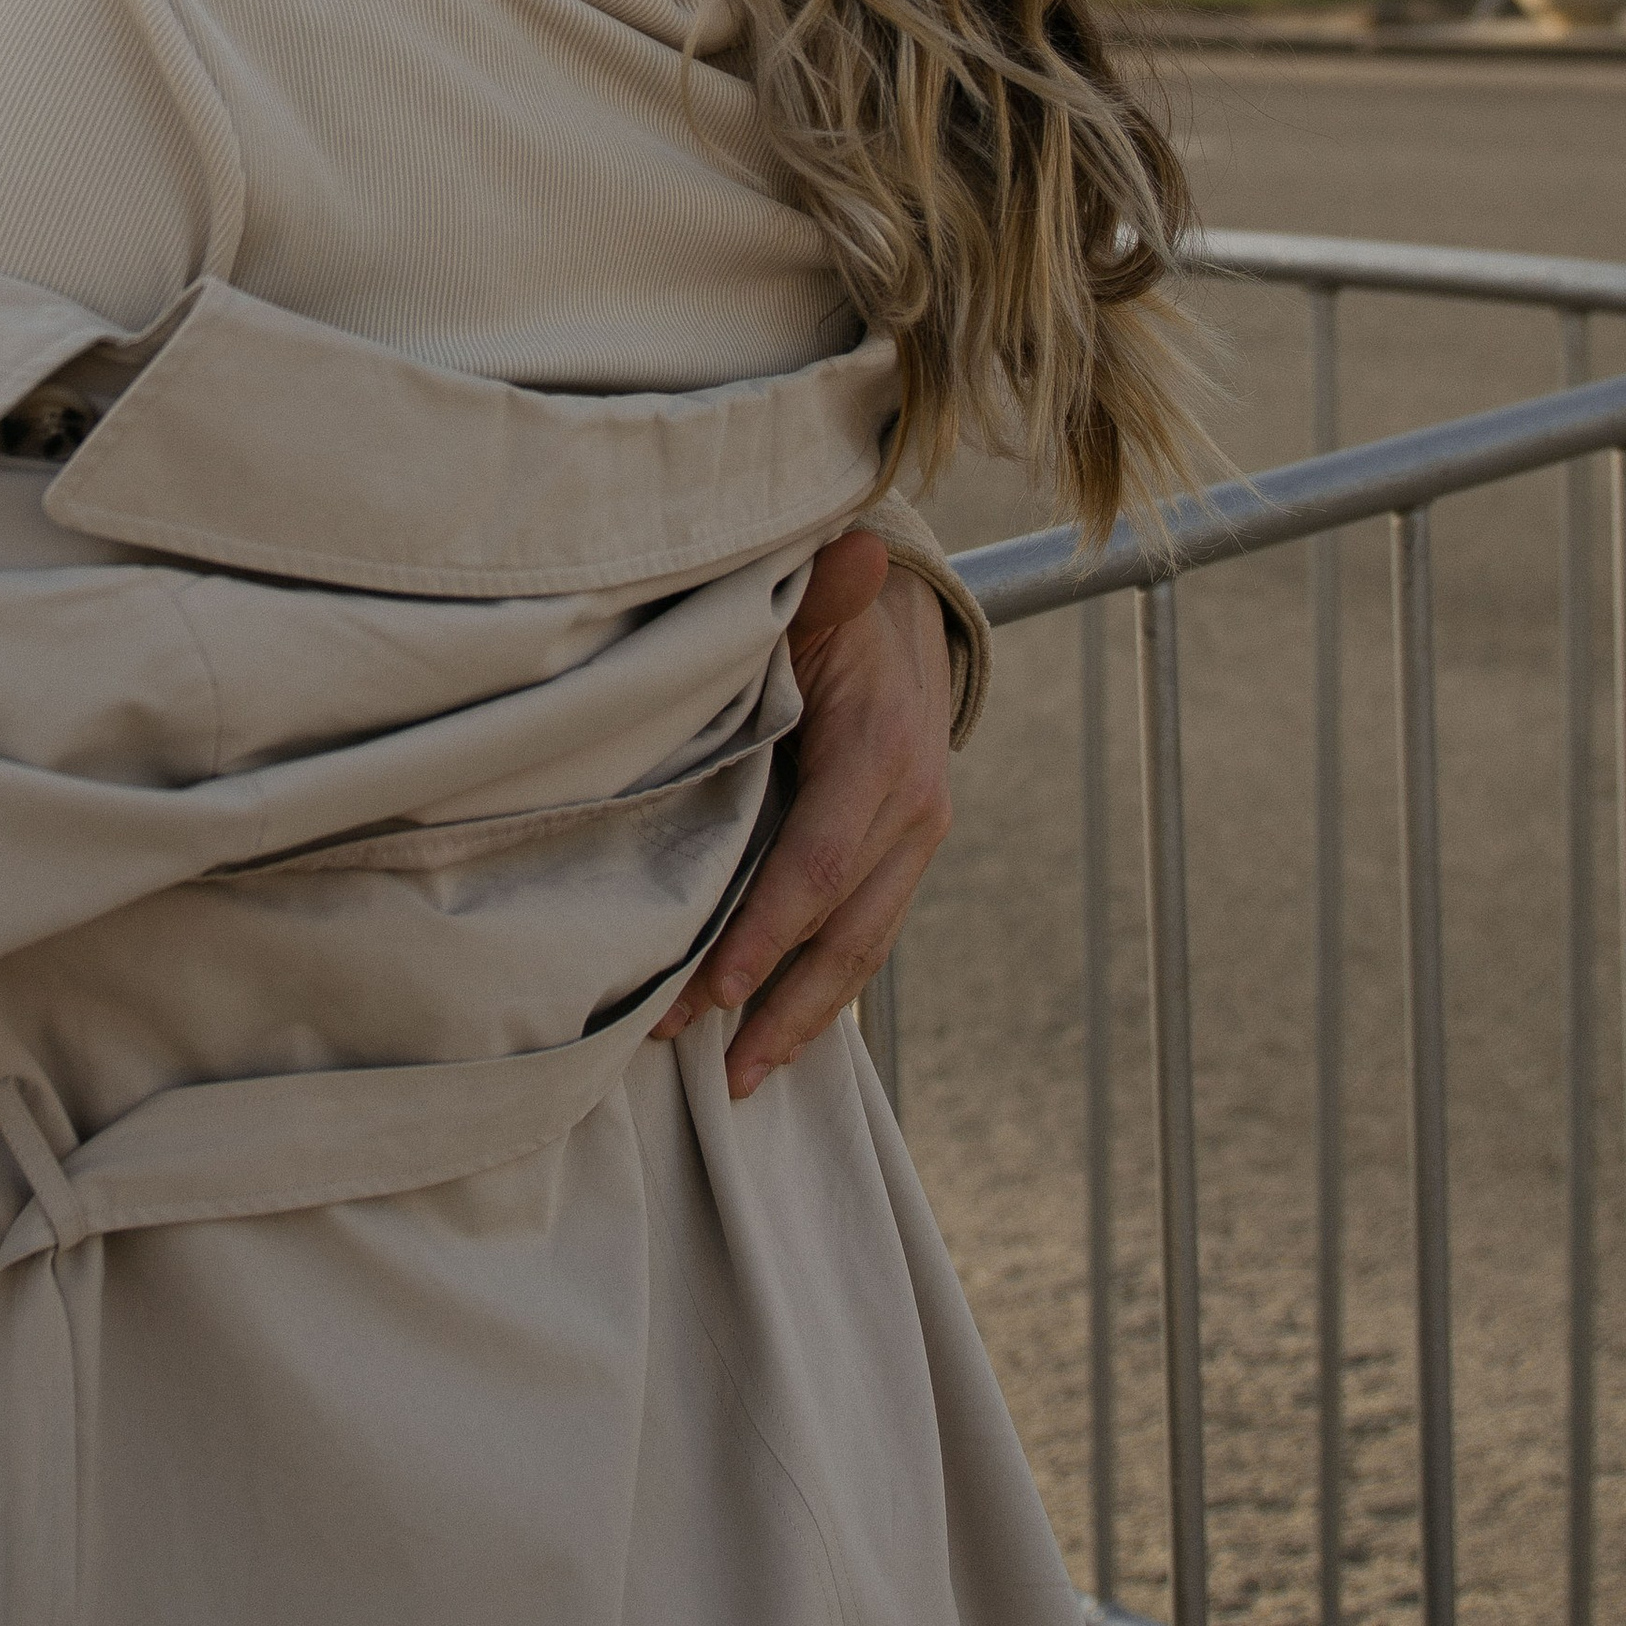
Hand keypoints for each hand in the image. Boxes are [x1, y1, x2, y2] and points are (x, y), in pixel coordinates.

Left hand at [652, 530, 953, 1100]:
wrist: (908, 609)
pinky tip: (783, 1032)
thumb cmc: (836, 605)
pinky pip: (867, 934)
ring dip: (805, 1018)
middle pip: (846, 933)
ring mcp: (915, 838)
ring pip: (863, 949)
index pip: (817, 865)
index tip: (709, 992)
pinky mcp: (905, 854)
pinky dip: (827, 988)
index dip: (765, 934)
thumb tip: (853, 548)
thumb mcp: (822, 593)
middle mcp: (912, 808)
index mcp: (882, 753)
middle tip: (717, 1068)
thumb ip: (826, 588)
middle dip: (780, 1006)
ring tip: (745, 1077)